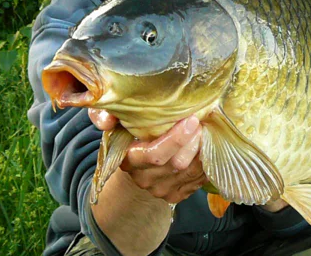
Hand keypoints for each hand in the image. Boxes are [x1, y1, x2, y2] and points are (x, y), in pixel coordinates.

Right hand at [88, 109, 206, 203]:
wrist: (136, 168)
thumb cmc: (128, 138)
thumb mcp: (115, 123)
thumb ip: (104, 116)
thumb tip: (106, 119)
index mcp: (129, 161)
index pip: (154, 155)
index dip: (175, 139)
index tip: (191, 119)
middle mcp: (145, 179)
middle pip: (177, 163)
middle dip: (194, 141)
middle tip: (202, 122)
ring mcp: (162, 190)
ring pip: (191, 171)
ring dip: (203, 150)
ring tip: (206, 130)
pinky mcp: (177, 195)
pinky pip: (199, 179)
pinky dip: (206, 161)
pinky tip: (206, 146)